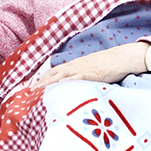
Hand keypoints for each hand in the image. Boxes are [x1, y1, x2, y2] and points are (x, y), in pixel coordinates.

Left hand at [33, 41, 150, 88]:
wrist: (122, 57)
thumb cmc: (110, 64)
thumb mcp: (92, 69)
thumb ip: (82, 76)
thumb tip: (74, 86)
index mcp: (75, 64)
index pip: (54, 71)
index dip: (42, 78)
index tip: (32, 86)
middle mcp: (75, 65)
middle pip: (53, 73)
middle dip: (40, 82)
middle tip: (28, 92)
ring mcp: (82, 69)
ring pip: (60, 75)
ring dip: (47, 83)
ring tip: (36, 91)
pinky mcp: (90, 74)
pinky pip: (75, 78)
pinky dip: (65, 82)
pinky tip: (57, 87)